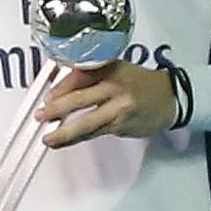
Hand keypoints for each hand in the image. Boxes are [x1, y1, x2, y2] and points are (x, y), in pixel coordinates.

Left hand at [38, 61, 175, 146]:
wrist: (169, 98)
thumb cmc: (137, 82)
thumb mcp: (115, 69)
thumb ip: (88, 75)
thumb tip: (56, 86)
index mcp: (110, 68)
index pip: (79, 76)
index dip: (60, 88)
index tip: (46, 97)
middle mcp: (114, 87)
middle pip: (80, 99)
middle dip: (56, 109)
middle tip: (40, 115)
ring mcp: (119, 109)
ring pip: (86, 122)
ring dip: (64, 132)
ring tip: (48, 138)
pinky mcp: (121, 126)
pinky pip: (95, 133)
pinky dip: (77, 138)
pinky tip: (63, 142)